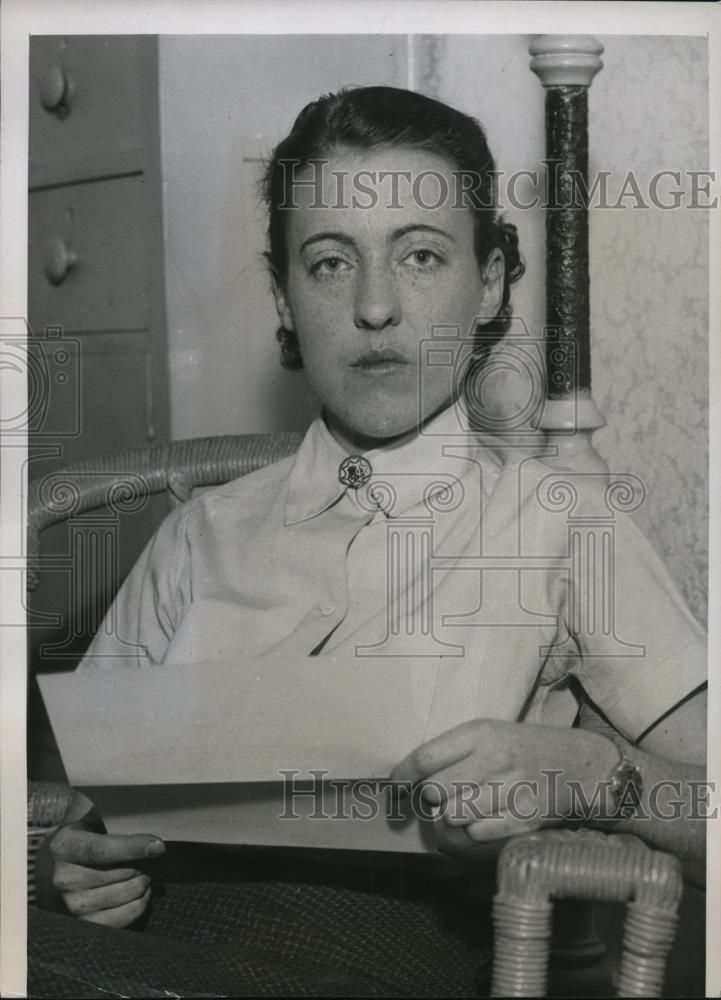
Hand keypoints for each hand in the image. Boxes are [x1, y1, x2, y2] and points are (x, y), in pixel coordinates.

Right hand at [48, 804, 164, 926]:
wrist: (63, 864)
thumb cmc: (86, 835)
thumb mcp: (91, 816)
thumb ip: (112, 814)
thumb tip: (145, 813)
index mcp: (64, 847)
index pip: (102, 850)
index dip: (133, 848)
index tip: (159, 845)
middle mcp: (64, 879)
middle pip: (122, 873)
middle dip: (143, 863)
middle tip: (144, 856)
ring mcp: (73, 905)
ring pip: (129, 893)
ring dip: (143, 881)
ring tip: (139, 871)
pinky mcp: (85, 924)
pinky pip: (127, 916)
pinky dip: (140, 902)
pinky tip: (138, 890)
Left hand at [390, 718, 617, 850]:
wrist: (580, 765)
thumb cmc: (523, 749)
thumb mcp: (489, 734)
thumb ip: (452, 752)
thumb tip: (409, 778)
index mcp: (480, 732)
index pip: (424, 758)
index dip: (401, 777)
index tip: (393, 789)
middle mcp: (494, 758)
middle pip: (434, 791)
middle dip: (430, 799)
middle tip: (438, 798)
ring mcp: (511, 790)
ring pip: (453, 816)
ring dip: (452, 817)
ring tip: (465, 808)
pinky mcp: (524, 819)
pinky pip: (478, 834)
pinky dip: (475, 831)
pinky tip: (487, 819)